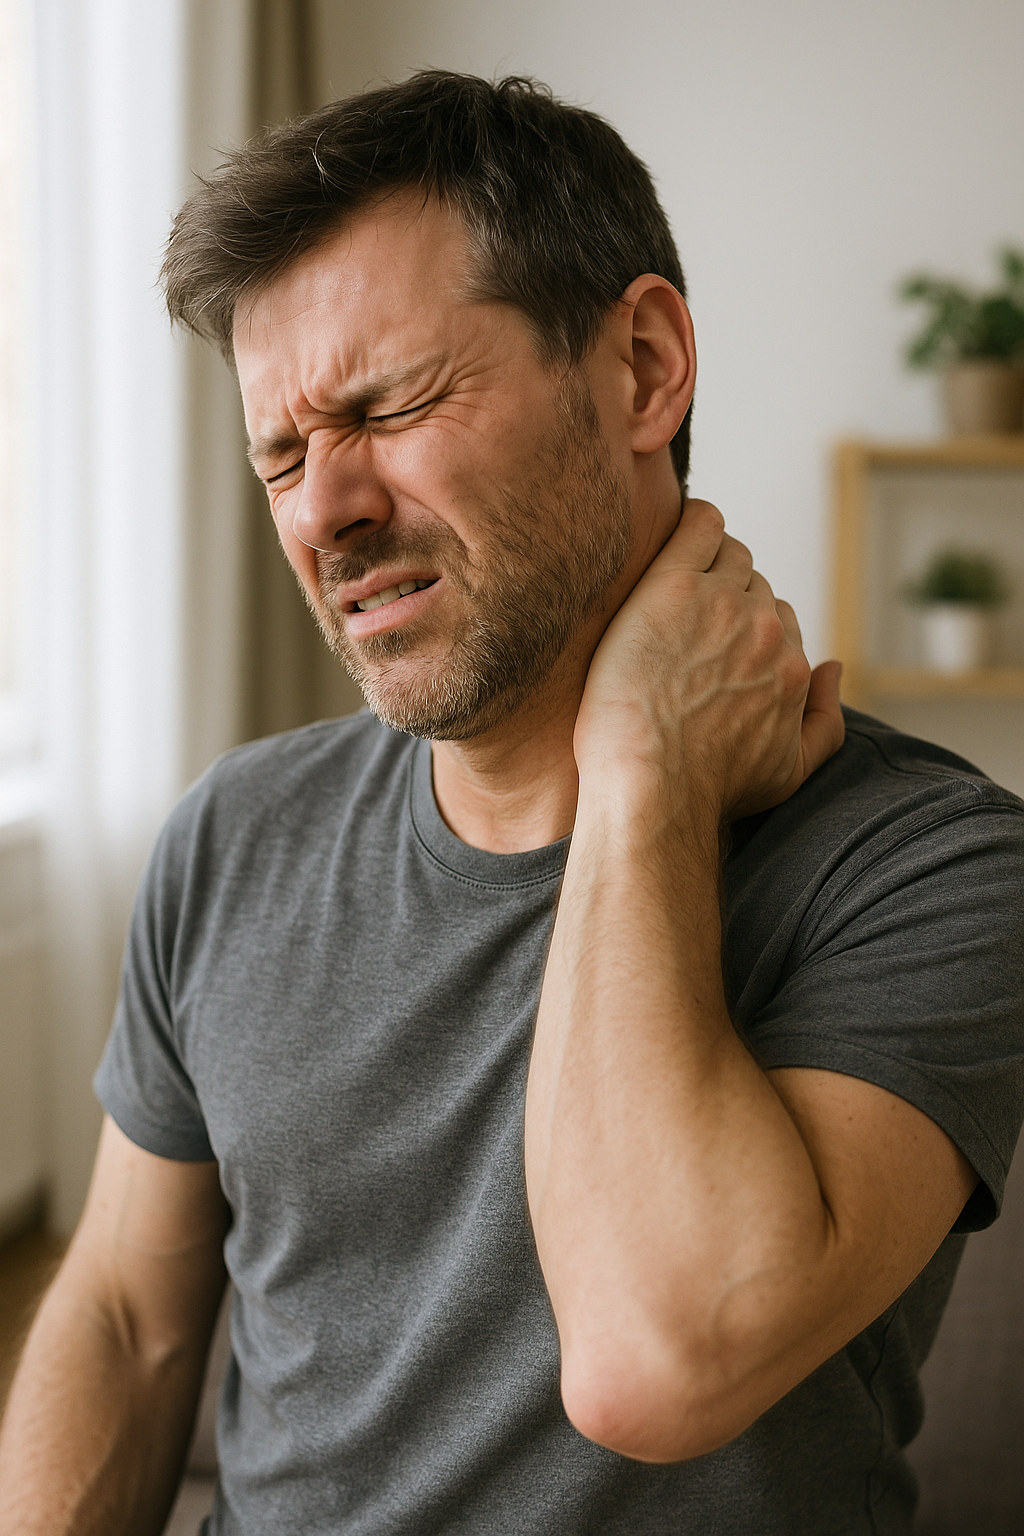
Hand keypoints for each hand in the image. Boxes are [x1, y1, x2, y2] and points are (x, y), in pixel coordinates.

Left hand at [574, 499, 844, 821]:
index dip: (742, 630)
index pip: (778, 621)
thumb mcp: (790, 774)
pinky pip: (698, 524)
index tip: (706, 643)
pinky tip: (674, 530)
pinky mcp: (671, 586)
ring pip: (728, 554)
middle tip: (680, 621)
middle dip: (724, 598)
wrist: (653, 790)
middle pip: (754, 586)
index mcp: (793, 666)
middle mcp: (764, 628)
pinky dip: (693, 519)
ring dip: (707, 561)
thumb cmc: (709, 791)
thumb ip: (827, 721)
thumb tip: (835, 668)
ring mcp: (720, 603)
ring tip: (670, 587)